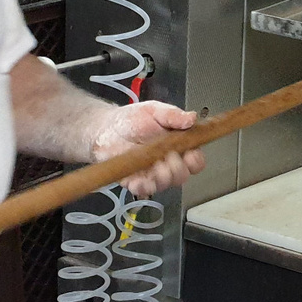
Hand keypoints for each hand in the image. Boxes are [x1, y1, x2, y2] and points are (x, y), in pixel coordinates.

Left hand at [91, 101, 205, 196]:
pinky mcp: (135, 180)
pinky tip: (140, 179)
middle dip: (179, 169)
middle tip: (169, 157)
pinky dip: (143, 187)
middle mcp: (167, 162)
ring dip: (163, 178)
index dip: (195, 160)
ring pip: (165, 184)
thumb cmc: (131, 119)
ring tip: (156, 165)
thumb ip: (173, 115)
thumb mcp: (154, 111)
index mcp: (177, 146)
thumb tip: (192, 117)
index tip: (190, 153)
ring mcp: (152, 173)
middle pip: (183, 175)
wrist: (105, 128)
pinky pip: (143, 190)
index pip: (195, 160)